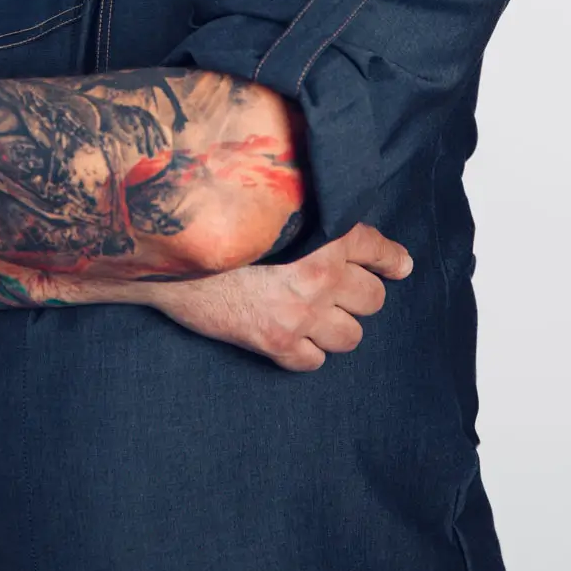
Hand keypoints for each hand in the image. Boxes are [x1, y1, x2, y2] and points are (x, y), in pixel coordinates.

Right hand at [146, 222, 412, 370]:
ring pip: (351, 335)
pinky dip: (308, 351)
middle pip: (372, 298)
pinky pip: (314, 361)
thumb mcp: (266, 208)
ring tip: (315, 315)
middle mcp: (320, 274)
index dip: (390, 258)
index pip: (375, 247)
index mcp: (322, 235)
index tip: (399, 266)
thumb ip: (302, 215)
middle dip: (358, 294)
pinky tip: (293, 337)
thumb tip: (328, 226)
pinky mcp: (276, 343)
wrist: (170, 253)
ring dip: (337, 326)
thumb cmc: (216, 224)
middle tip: (336, 288)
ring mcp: (300, 313)